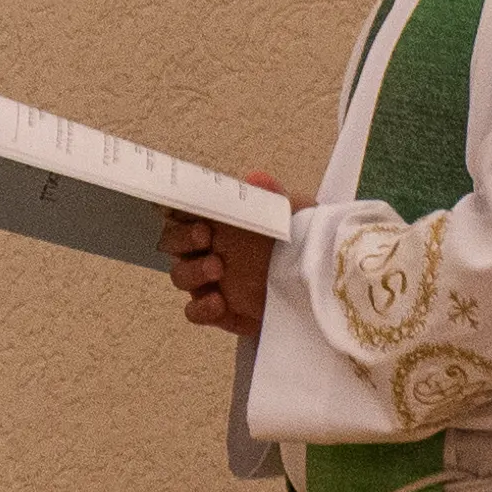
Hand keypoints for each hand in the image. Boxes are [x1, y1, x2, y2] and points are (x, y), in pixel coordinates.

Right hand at [159, 192, 304, 339]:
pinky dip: (201, 308)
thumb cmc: (302, 243)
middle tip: (205, 236)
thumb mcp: (296, 215)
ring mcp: (209, 283)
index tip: (195, 208)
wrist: (319, 284)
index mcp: (217, 224)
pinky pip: (195, 312)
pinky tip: (218, 302)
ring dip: (192, 271)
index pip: (183, 212)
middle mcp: (205, 251)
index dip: (180, 209)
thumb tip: (256, 179)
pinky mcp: (219, 312)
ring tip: (216, 268)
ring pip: (180, 276)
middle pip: (172, 242)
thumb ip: (274, 197)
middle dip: (182, 238)